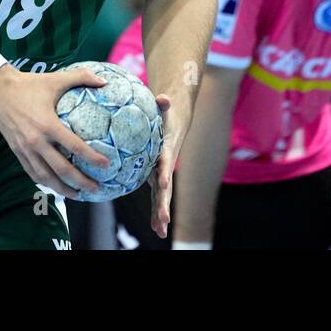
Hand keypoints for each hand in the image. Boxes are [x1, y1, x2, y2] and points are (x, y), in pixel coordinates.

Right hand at [0, 65, 111, 199]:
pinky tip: (55, 186)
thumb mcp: (55, 78)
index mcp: (48, 125)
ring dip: (62, 189)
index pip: (74, 146)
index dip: (91, 157)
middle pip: (61, 169)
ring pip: (45, 176)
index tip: (106, 165)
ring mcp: (24, 149)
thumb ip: (81, 77)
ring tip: (78, 195)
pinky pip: (32, 172)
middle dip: (80, 182)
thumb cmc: (28, 84)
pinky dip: (45, 182)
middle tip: (96, 188)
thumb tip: (104, 81)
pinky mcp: (16, 151)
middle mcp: (36, 141)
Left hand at [147, 93, 177, 237]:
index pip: (165, 163)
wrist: (176, 120)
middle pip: (165, 188)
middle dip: (164, 204)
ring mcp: (161, 173)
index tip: (163, 183)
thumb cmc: (166, 113)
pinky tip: (155, 227)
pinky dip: (156, 211)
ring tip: (160, 231)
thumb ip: (164, 104)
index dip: (164, 172)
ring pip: (161, 196)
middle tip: (163, 221)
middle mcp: (165, 165)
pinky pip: (154, 195)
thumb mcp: (165, 107)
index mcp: (166, 151)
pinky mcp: (156, 176)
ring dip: (161, 213)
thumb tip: (163, 98)